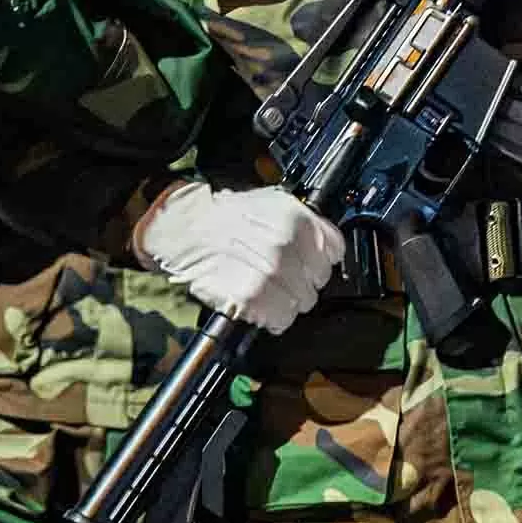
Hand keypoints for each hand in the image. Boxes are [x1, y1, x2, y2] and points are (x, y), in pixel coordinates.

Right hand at [134, 184, 346, 333]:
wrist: (187, 228)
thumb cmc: (227, 218)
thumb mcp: (274, 205)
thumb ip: (305, 226)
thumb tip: (325, 247)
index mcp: (297, 218)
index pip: (334, 251)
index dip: (321, 261)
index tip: (310, 265)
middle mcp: (287, 243)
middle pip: (319, 279)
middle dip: (304, 282)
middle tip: (284, 279)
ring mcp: (270, 271)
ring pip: (303, 301)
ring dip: (290, 302)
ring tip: (270, 291)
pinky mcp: (252, 296)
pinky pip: (281, 318)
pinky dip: (275, 318)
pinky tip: (262, 306)